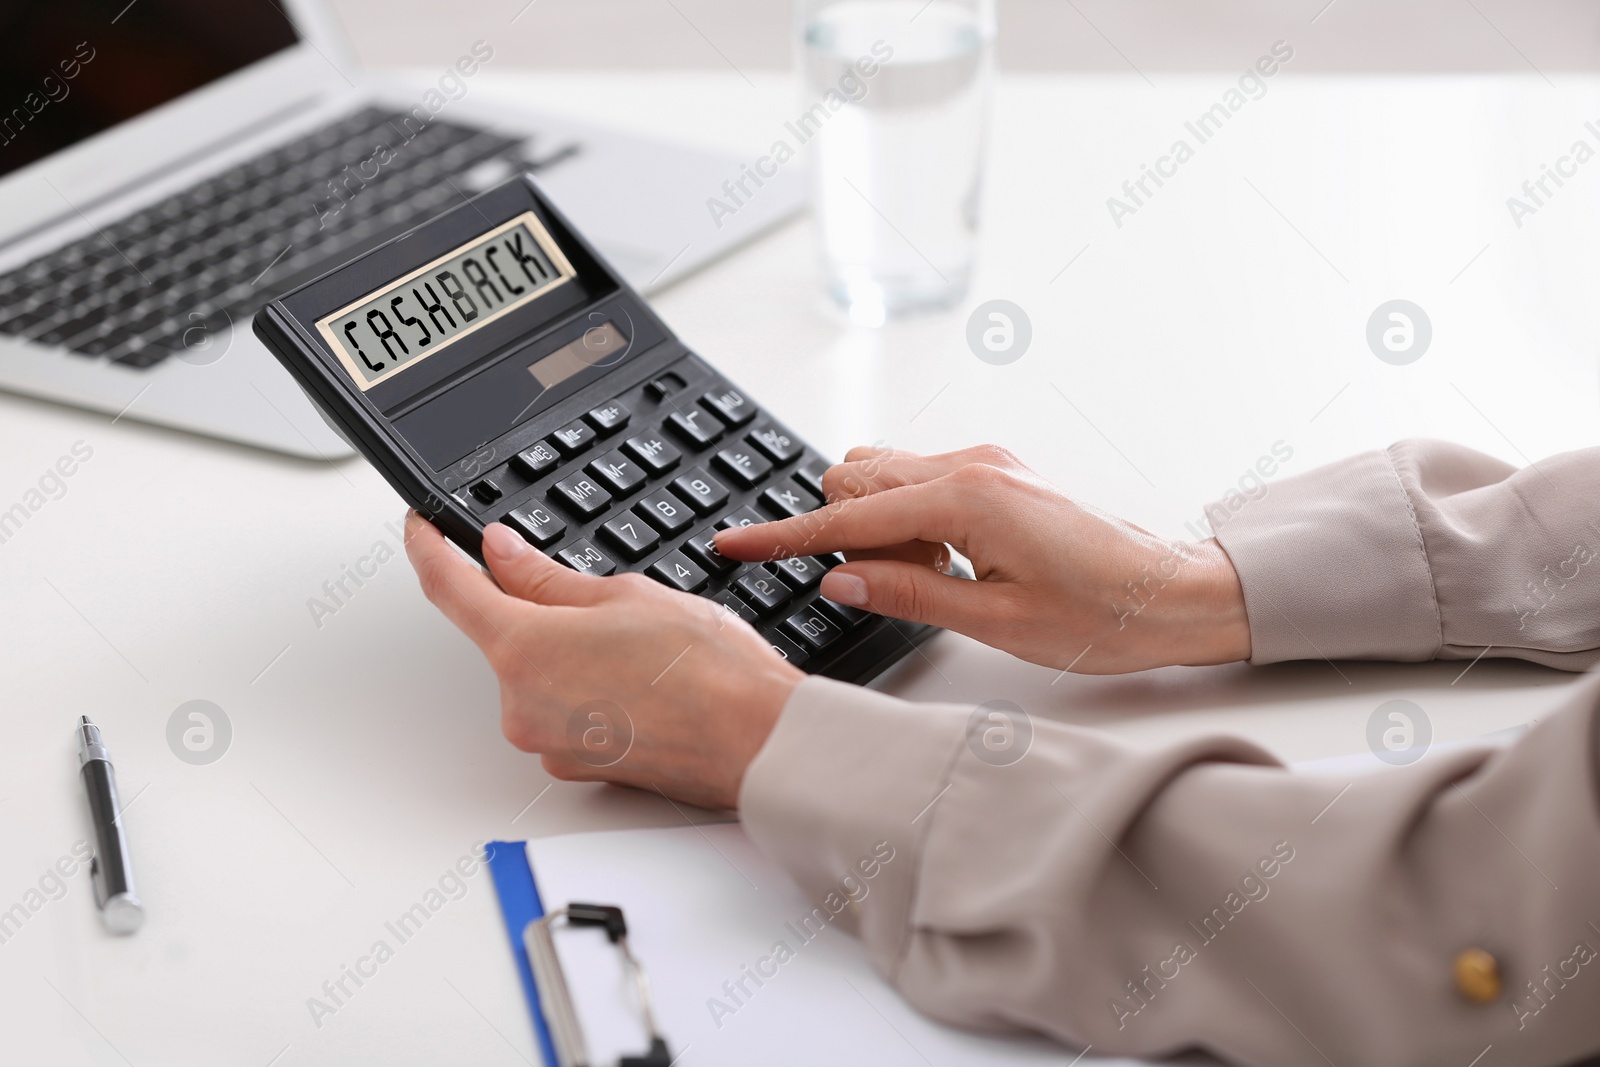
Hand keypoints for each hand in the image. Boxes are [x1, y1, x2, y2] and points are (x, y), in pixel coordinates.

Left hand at [404, 513, 802, 808]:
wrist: (757, 741)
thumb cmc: (708, 674)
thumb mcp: (625, 596)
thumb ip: (545, 579)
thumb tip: (501, 555)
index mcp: (522, 649)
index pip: (448, 588)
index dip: (429, 547)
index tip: (421, 527)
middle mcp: (521, 706)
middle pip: (505, 638)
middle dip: (543, 612)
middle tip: (611, 603)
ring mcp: (547, 743)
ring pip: (540, 677)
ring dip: (573, 655)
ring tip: (647, 651)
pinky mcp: (577, 766)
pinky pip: (566, 713)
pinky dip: (592, 692)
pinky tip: (646, 684)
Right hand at [715, 445, 1251, 673]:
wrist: (1174, 594)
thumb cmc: (1104, 615)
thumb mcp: (998, 622)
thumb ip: (910, 594)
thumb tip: (840, 578)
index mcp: (968, 499)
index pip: (847, 518)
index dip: (784, 538)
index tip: (735, 546)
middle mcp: (972, 464)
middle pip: (855, 476)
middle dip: (845, 530)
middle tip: (892, 586)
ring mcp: (985, 461)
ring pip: (883, 473)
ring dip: (878, 523)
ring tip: (931, 578)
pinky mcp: (996, 471)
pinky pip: (918, 480)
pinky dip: (908, 518)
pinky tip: (949, 563)